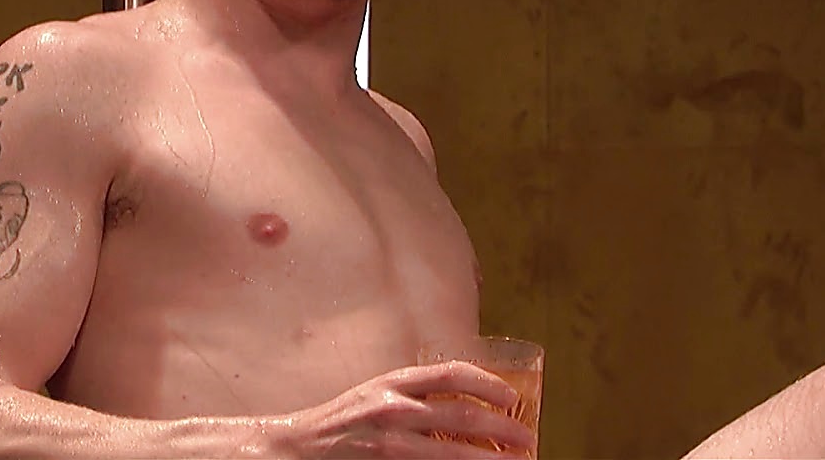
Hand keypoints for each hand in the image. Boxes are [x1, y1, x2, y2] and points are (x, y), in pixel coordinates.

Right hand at [272, 361, 536, 458]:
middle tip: (527, 439)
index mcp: (393, 382)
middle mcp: (392, 408)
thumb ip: (414, 395)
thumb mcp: (377, 393)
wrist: (297, 447)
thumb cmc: (344, 420)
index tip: (512, 396)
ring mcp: (388, 444)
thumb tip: (466, 403)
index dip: (487, 382)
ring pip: (452, 453)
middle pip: (462, 415)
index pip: (451, 373)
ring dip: (487, 459)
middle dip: (502, 428)